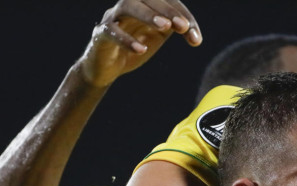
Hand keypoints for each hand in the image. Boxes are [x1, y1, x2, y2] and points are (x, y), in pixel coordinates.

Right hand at [79, 0, 200, 87]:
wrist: (106, 68)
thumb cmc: (133, 48)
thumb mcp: (156, 36)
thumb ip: (172, 29)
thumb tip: (192, 31)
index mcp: (144, 5)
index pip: (166, 1)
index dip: (182, 14)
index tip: (195, 37)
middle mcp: (128, 6)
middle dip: (168, 10)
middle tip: (183, 27)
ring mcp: (112, 18)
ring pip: (128, 6)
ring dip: (148, 15)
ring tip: (165, 27)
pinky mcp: (100, 34)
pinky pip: (111, 31)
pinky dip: (126, 39)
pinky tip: (140, 49)